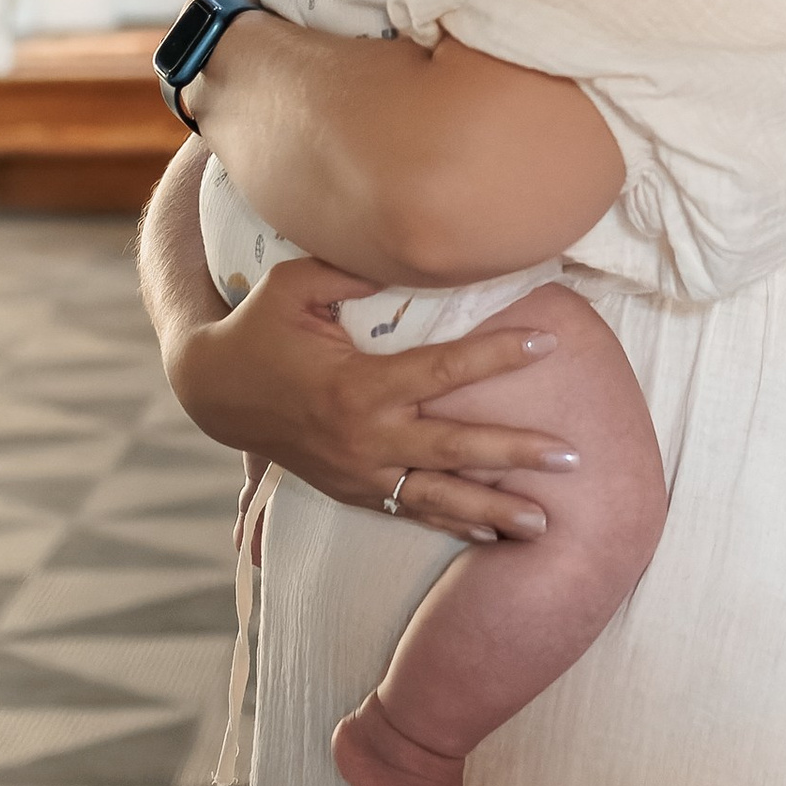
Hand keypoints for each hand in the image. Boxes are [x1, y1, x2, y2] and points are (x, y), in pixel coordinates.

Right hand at [163, 252, 570, 543]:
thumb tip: (413, 254)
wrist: (214, 392)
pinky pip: (408, 509)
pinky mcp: (351, 490)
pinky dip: (450, 521)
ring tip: (544, 524)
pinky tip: (490, 530)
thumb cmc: (260, 328)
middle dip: (516, 454)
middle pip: (455, 448)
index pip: (444, 371)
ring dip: (493, 509)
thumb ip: (354, 270)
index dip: (498, 356)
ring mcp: (359, 471)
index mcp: (359, 386)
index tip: (547, 341)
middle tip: (571, 458)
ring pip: (437, 496)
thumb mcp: (296, 284)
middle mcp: (365, 437)